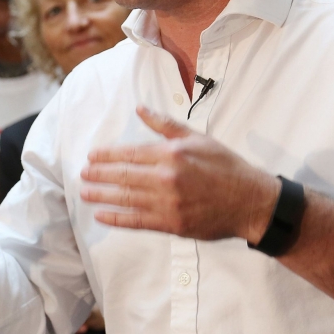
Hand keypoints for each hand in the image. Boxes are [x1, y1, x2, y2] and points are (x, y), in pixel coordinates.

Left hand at [80, 105, 276, 240]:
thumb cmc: (225, 166)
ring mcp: (168, 203)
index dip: (108, 156)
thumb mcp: (197, 138)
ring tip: (85, 193)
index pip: (130, 154)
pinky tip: (102, 216)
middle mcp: (167, 178)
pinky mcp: (171, 224)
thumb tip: (141, 108)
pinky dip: (117, 219)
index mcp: (172, 154)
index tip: (92, 156)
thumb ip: (165, 125)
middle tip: (83, 173)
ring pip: (126, 198)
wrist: (250, 201)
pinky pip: (137, 221)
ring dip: (102, 195)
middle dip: (99, 175)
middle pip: (124, 176)